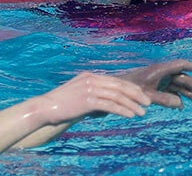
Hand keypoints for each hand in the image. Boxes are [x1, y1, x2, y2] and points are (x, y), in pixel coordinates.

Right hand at [33, 72, 150, 124]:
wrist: (43, 108)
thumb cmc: (61, 105)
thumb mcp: (79, 95)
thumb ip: (94, 96)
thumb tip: (109, 105)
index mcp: (90, 76)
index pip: (116, 81)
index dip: (130, 88)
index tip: (141, 95)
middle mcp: (92, 79)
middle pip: (120, 86)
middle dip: (136, 94)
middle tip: (147, 103)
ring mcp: (89, 89)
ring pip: (117, 96)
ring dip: (132, 104)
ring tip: (142, 112)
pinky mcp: (87, 100)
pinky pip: (109, 105)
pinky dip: (122, 110)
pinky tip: (130, 115)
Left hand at [119, 60, 191, 108]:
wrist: (113, 93)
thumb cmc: (127, 91)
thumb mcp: (145, 96)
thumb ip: (163, 100)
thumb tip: (181, 104)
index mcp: (160, 70)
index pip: (182, 65)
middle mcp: (163, 74)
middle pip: (185, 79)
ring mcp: (160, 82)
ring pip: (180, 88)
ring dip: (190, 96)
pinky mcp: (156, 90)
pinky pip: (171, 94)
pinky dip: (178, 101)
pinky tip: (183, 108)